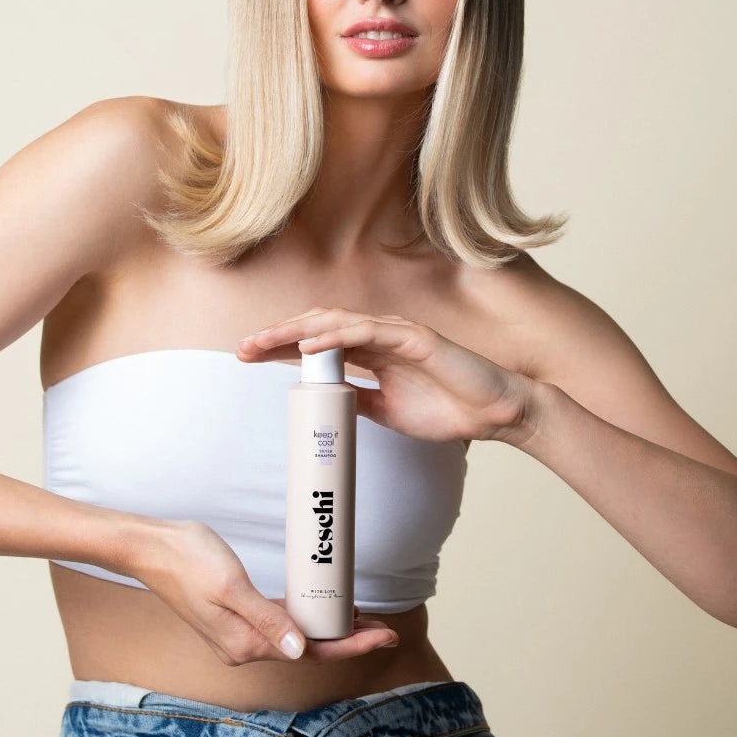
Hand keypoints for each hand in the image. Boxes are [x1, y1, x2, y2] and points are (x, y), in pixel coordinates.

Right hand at [137, 519, 401, 665]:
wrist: (152, 548)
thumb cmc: (188, 560)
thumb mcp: (231, 586)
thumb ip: (266, 620)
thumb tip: (300, 649)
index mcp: (244, 644)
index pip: (309, 653)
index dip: (350, 645)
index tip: (383, 637)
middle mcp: (242, 646)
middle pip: (307, 649)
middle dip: (347, 640)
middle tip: (384, 628)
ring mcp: (237, 633)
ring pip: (295, 638)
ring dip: (328, 630)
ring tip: (362, 620)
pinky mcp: (234, 617)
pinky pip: (279, 624)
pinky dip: (304, 620)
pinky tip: (320, 611)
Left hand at [238, 306, 542, 445]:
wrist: (493, 414)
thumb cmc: (448, 409)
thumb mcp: (387, 411)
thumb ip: (357, 400)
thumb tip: (324, 404)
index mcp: (372, 352)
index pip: (318, 343)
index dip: (282, 346)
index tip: (248, 356)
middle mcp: (379, 336)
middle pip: (318, 327)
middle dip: (278, 336)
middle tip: (243, 348)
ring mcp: (396, 333)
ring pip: (336, 323)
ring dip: (297, 331)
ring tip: (265, 341)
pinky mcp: (415, 337)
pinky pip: (369, 331)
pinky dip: (336, 335)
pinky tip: (310, 342)